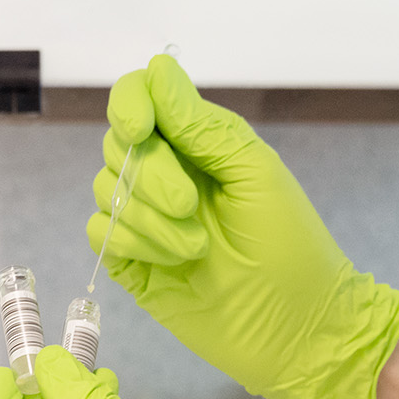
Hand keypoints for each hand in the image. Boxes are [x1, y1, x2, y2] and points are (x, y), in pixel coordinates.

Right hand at [89, 55, 398, 398]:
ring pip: (105, 188)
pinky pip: (101, 232)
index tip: (141, 130)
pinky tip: (173, 261)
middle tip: (192, 206)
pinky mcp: (132, 261)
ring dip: (148, 217)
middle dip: (150, 174)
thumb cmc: (291, 247)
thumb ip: (201, 125)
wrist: (297, 330)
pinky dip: (131, 242)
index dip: (129, 105)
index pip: (139, 98)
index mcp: (198, 143)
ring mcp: (146, 218)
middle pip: (117, 144)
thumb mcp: (254, 174)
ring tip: (196, 246)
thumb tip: (156, 68)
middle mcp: (166, 173)